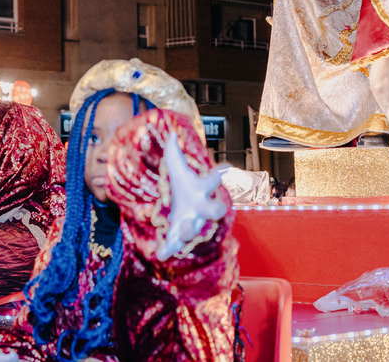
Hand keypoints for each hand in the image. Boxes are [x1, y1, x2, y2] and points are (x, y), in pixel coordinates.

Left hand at [157, 132, 227, 260]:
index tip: (228, 168)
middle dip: (216, 210)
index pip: (213, 180)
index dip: (221, 174)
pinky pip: (174, 244)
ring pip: (193, 229)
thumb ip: (173, 152)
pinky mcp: (178, 235)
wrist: (179, 209)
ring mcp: (191, 223)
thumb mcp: (177, 169)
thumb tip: (170, 134)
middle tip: (219, 209)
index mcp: (201, 190)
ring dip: (189, 230)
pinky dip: (168, 249)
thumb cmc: (183, 187)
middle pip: (213, 210)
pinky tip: (160, 253)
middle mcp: (200, 208)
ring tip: (185, 229)